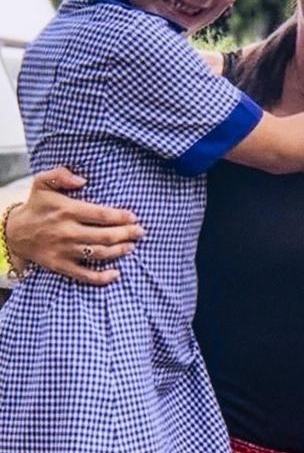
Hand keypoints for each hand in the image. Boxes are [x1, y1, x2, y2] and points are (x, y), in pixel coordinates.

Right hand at [5, 167, 143, 285]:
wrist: (14, 232)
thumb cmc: (37, 206)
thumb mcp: (43, 183)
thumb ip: (60, 175)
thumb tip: (82, 179)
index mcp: (67, 211)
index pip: (100, 214)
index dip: (120, 217)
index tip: (133, 217)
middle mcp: (67, 232)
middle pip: (104, 236)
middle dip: (126, 234)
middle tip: (140, 232)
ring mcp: (64, 250)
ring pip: (98, 253)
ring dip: (119, 251)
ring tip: (131, 246)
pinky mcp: (60, 265)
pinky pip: (83, 275)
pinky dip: (101, 277)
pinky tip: (116, 274)